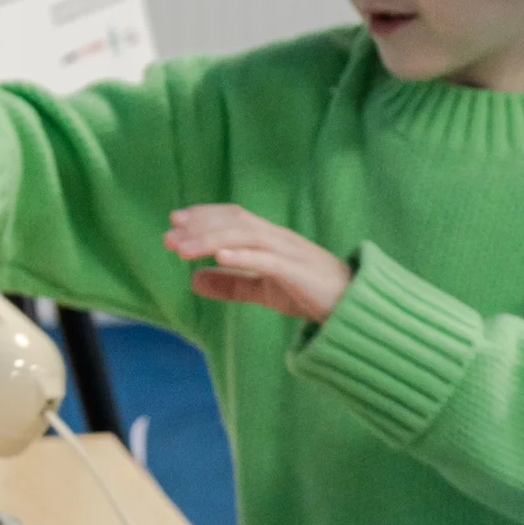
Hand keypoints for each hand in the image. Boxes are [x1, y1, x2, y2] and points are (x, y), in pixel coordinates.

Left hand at [166, 204, 352, 322]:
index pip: (234, 217)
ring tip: (182, 250)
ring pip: (245, 236)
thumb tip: (193, 280)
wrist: (355, 308)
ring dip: (210, 240)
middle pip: (235, 222)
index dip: (204, 216)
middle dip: (199, 227)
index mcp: (272, 238)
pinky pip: (267, 259)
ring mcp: (290, 252)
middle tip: (168, 236)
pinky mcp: (299, 272)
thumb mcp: (265, 290)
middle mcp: (279, 238)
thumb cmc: (312, 294)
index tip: (174, 221)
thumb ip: (231, 284)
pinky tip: (218, 256)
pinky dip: (242, 255)